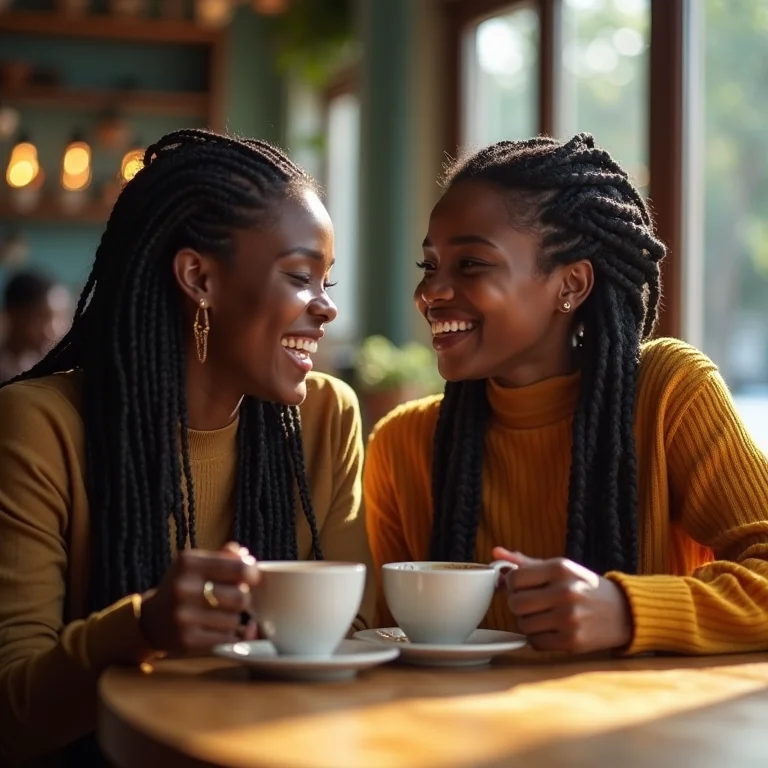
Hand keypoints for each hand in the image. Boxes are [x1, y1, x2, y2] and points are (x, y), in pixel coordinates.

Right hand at [140, 542, 259, 652]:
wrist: (150, 620)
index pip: (238, 568)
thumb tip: (246, 557)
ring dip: (233, 617)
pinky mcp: (187, 640)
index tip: (251, 577)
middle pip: (240, 596)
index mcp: (188, 563)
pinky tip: (214, 628)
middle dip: (243, 598)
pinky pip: (225, 638)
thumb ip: (224, 556)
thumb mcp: (196, 564)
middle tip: (235, 597)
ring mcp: (184, 616)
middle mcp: (184, 588)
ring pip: (234, 620)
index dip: (251, 573)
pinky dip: (226, 634)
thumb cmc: (182, 586)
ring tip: (219, 613)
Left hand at [492, 547, 632, 652]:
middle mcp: (565, 591)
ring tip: (543, 617)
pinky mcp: (572, 642)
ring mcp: (569, 618)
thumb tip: (495, 553)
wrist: (623, 612)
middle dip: (518, 605)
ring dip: (527, 623)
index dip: (513, 585)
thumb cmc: (584, 587)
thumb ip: (525, 563)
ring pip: (523, 625)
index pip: (515, 578)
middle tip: (531, 604)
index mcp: (560, 568)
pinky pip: (535, 643)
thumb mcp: (560, 568)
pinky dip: (538, 638)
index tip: (523, 588)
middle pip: (515, 604)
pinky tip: (551, 630)